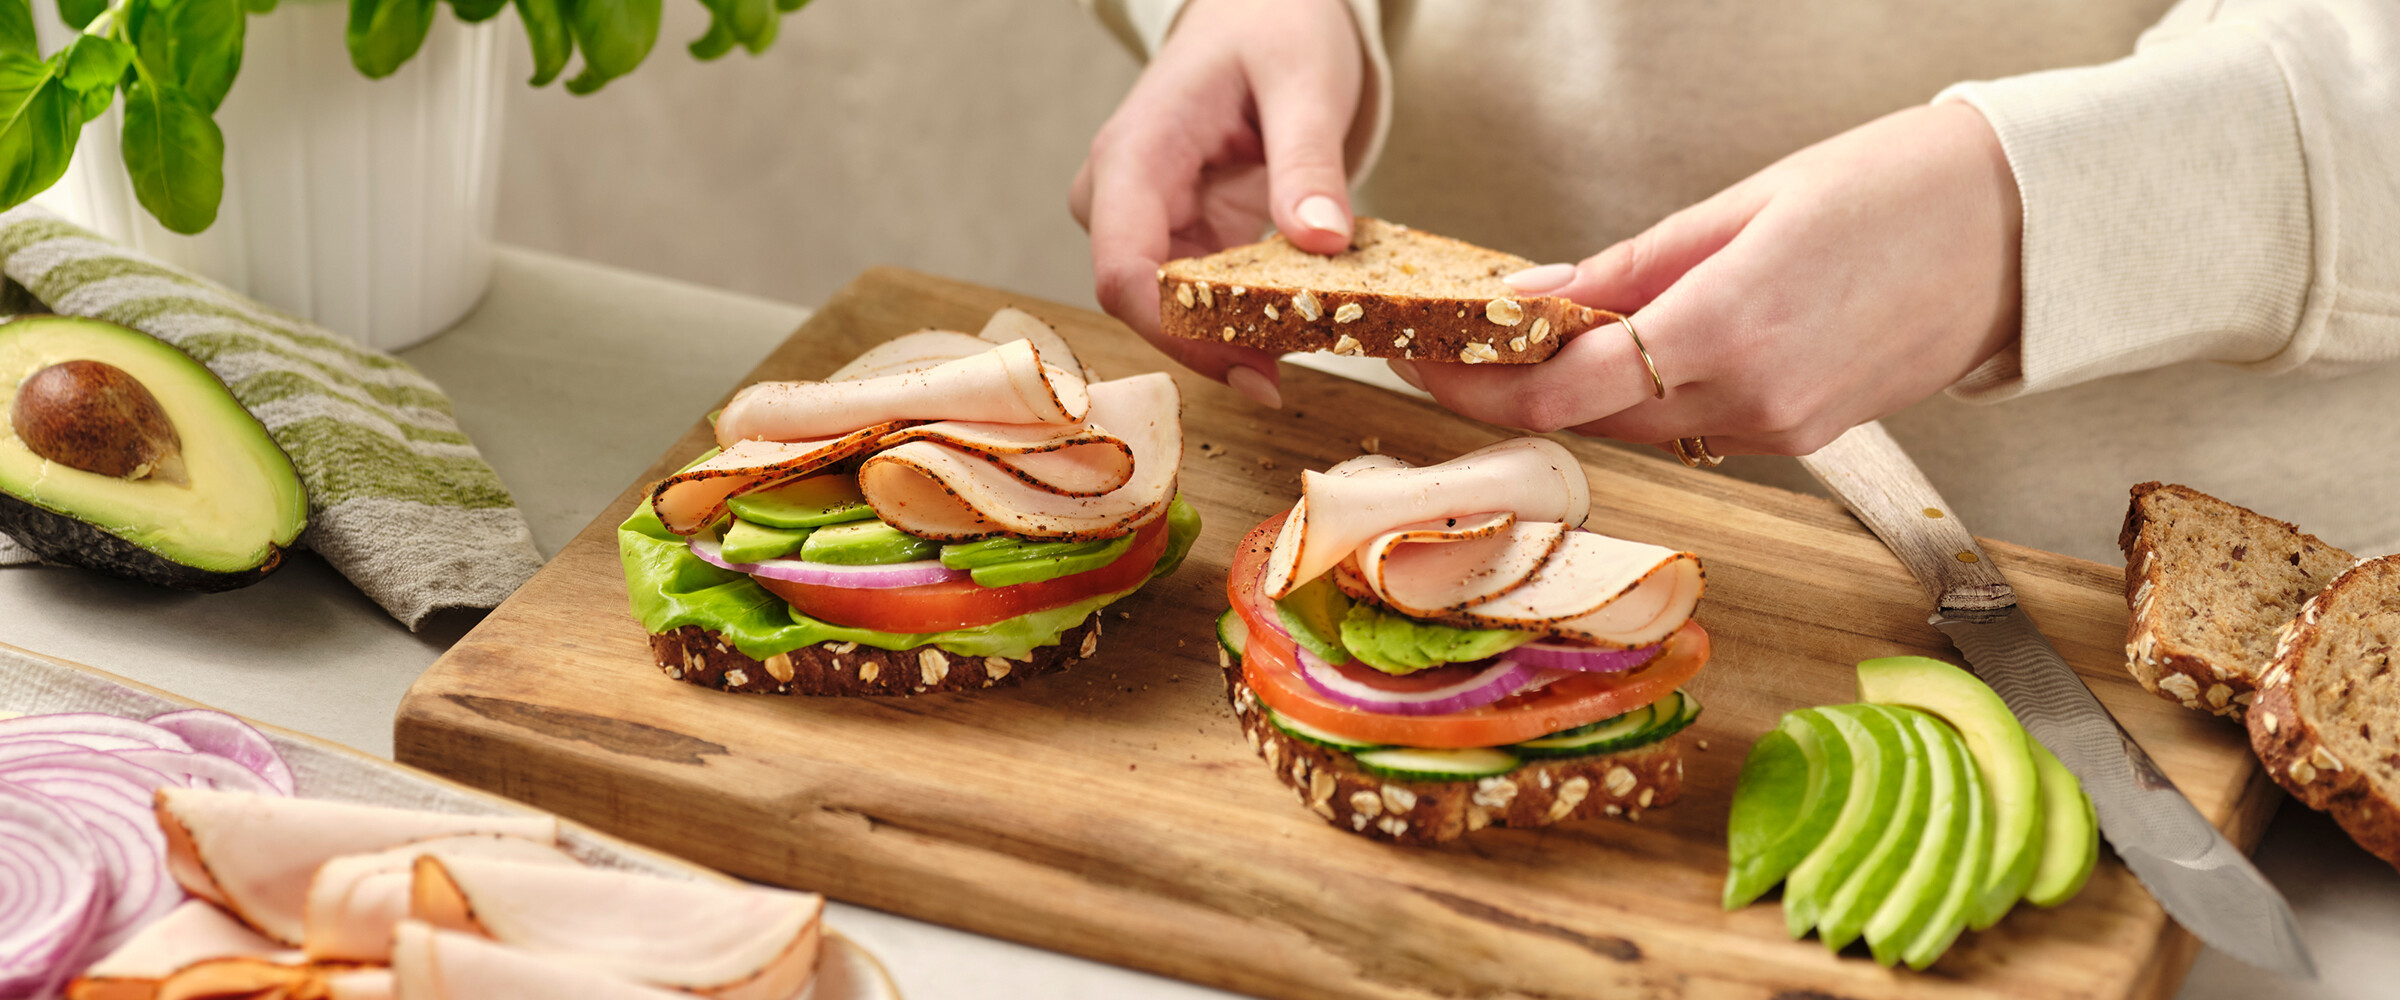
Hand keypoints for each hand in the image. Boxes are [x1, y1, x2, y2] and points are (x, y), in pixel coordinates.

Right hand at [1069, 0, 1364, 407]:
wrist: (1262, 9)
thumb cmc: (1274, 26)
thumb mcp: (1304, 81)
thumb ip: (1309, 162)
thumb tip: (1321, 244)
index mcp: (1134, 154)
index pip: (1123, 271)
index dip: (1175, 333)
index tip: (1249, 370)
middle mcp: (1122, 196)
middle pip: (1143, 302)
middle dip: (1209, 347)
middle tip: (1285, 380)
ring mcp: (1148, 220)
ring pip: (1170, 308)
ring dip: (1230, 338)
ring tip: (1301, 349)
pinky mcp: (1183, 234)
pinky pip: (1202, 293)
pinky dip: (1246, 315)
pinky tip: (1294, 326)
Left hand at [1395, 102, 2023, 455]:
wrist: (2030, 231)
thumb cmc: (1900, 190)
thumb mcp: (1742, 206)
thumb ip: (1625, 267)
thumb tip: (1527, 297)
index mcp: (1728, 329)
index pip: (1562, 390)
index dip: (1477, 385)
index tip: (1424, 360)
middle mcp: (1755, 399)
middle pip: (1588, 418)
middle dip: (1511, 391)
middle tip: (1452, 349)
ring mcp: (1785, 428)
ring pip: (1640, 425)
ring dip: (1577, 394)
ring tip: (1525, 344)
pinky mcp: (1807, 434)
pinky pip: (1695, 423)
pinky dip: (1644, 394)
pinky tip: (1620, 353)